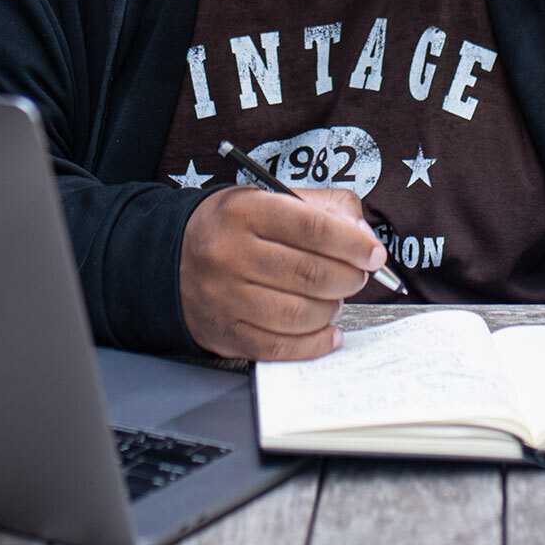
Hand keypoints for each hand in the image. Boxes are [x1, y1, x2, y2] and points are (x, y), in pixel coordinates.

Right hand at [179, 185, 386, 360]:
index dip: (352, 244)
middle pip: (310, 274)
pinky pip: (280, 346)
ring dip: (331, 310)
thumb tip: (364, 240)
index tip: (373, 254)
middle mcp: (230, 253)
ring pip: (299, 313)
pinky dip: (314, 343)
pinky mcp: (225, 332)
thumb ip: (324, 209)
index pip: (312, 228)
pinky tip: (326, 332)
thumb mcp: (270, 198)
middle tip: (356, 276)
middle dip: (347, 278)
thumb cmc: (233, 227)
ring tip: (333, 299)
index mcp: (245, 211)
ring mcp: (225, 296)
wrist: (171, 257)